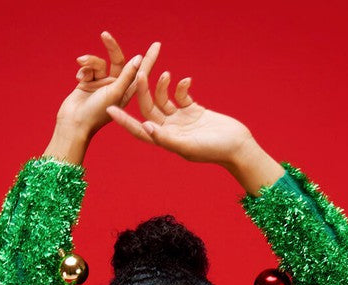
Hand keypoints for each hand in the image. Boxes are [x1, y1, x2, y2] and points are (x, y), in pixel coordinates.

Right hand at [45, 33, 159, 162]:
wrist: (74, 123)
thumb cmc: (96, 113)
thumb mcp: (115, 93)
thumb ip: (127, 75)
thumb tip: (138, 59)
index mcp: (126, 92)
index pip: (140, 72)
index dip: (149, 59)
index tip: (157, 45)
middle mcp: (116, 87)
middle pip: (118, 61)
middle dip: (111, 47)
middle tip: (105, 35)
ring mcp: (102, 84)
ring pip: (100, 63)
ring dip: (90, 61)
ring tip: (82, 62)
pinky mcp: (88, 83)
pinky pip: (88, 68)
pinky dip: (83, 70)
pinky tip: (79, 78)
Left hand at [105, 61, 284, 192]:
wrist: (238, 146)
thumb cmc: (215, 150)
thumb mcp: (189, 146)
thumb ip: (167, 139)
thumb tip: (146, 127)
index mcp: (166, 140)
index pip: (139, 129)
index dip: (124, 120)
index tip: (109, 108)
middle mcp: (170, 130)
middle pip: (149, 108)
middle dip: (143, 91)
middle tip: (139, 71)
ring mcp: (181, 120)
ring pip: (163, 99)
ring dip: (162, 85)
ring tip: (166, 74)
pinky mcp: (193, 110)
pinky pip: (180, 95)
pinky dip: (180, 86)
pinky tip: (185, 81)